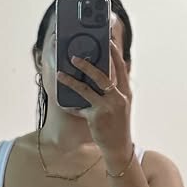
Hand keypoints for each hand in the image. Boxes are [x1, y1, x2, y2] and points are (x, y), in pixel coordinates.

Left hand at [56, 38, 132, 170]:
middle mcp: (118, 97)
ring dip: (71, 81)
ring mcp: (107, 107)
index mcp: (125, 91)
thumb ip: (113, 90)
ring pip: (86, 90)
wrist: (119, 146)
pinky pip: (79, 108)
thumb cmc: (117, 123)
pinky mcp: (96, 117)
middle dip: (87, 65)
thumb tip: (99, 75)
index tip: (109, 41)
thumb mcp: (120, 105)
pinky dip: (70, 106)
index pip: (121, 68)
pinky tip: (62, 103)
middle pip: (102, 75)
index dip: (115, 53)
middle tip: (74, 57)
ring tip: (60, 74)